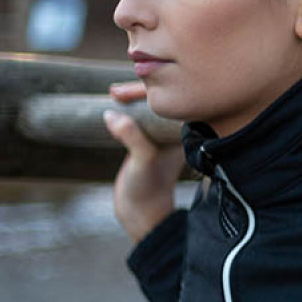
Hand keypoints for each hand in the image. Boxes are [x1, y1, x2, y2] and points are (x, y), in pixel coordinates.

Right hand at [104, 80, 183, 244]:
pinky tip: (114, 102)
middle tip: (115, 92)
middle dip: (141, 91)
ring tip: (114, 94)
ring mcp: (166, 134)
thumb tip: (112, 115)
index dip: (152, 90)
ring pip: (153, 105)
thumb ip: (133, 137)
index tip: (126, 91)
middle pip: (166, 98)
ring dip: (133, 97)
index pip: (177, 99)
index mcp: (188, 132)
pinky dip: (129, 106)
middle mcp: (180, 131)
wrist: (141, 211)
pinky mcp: (151, 138)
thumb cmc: (148, 188)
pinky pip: (142, 115)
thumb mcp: (143, 161)